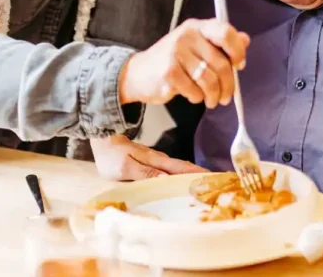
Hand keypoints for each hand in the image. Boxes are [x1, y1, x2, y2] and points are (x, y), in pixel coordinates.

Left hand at [90, 135, 207, 180]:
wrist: (102, 139)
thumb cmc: (111, 156)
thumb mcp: (125, 167)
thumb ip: (146, 173)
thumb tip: (167, 179)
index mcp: (156, 161)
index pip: (181, 169)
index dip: (198, 174)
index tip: (215, 179)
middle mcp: (160, 159)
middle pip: (185, 168)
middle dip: (202, 175)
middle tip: (220, 183)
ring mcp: (157, 160)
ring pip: (180, 168)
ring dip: (194, 175)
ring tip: (209, 184)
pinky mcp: (153, 162)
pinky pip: (172, 169)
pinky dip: (183, 174)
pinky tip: (187, 180)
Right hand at [119, 19, 249, 108]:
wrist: (138, 74)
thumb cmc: (172, 60)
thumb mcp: (195, 46)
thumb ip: (220, 43)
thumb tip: (246, 40)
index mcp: (196, 27)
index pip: (225, 32)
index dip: (237, 50)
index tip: (239, 65)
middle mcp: (186, 36)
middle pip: (221, 63)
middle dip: (228, 85)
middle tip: (227, 97)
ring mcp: (176, 53)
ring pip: (210, 80)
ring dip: (214, 96)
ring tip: (211, 100)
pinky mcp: (169, 73)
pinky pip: (195, 91)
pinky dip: (197, 97)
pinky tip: (192, 95)